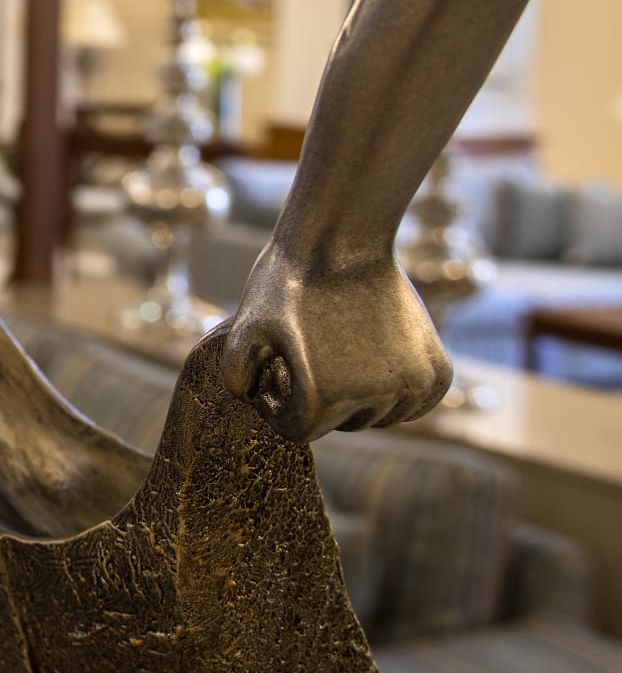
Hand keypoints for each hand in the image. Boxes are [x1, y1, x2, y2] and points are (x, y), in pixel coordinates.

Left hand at [219, 243, 452, 441]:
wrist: (341, 241)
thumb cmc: (288, 285)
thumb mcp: (243, 327)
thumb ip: (235, 375)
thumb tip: (253, 400)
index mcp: (324, 400)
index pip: (299, 431)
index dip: (280, 407)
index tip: (278, 378)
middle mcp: (375, 400)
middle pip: (343, 424)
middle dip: (321, 400)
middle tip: (310, 358)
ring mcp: (412, 385)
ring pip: (382, 416)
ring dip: (361, 396)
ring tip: (340, 353)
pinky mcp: (438, 370)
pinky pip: (418, 401)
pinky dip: (399, 389)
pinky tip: (377, 357)